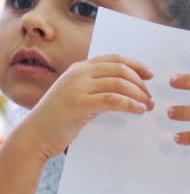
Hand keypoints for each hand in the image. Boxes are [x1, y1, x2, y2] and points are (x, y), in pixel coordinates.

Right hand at [13, 54, 153, 160]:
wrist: (35, 135)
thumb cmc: (59, 118)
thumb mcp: (77, 94)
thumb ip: (96, 86)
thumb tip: (128, 87)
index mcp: (79, 68)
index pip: (114, 59)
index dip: (136, 65)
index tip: (150, 75)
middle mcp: (78, 73)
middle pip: (120, 70)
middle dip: (140, 83)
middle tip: (150, 96)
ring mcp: (77, 87)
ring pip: (119, 84)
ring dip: (139, 95)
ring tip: (148, 106)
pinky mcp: (79, 104)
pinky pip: (113, 100)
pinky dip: (130, 104)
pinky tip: (139, 110)